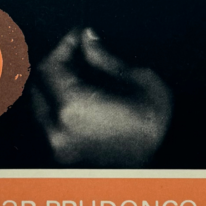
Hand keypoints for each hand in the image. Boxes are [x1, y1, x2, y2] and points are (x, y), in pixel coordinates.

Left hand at [30, 28, 172, 167]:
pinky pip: (48, 122)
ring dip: (54, 84)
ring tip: (80, 74)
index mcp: (74, 107)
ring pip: (41, 104)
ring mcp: (58, 144)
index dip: (63, 46)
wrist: (165, 170)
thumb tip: (88, 38)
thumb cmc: (156, 124)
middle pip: (40, 84)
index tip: (78, 35)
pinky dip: (57, 104)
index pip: (51, 66)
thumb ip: (105, 59)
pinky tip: (79, 96)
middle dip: (57, 64)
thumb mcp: (139, 82)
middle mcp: (58, 127)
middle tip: (78, 51)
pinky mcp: (64, 155)